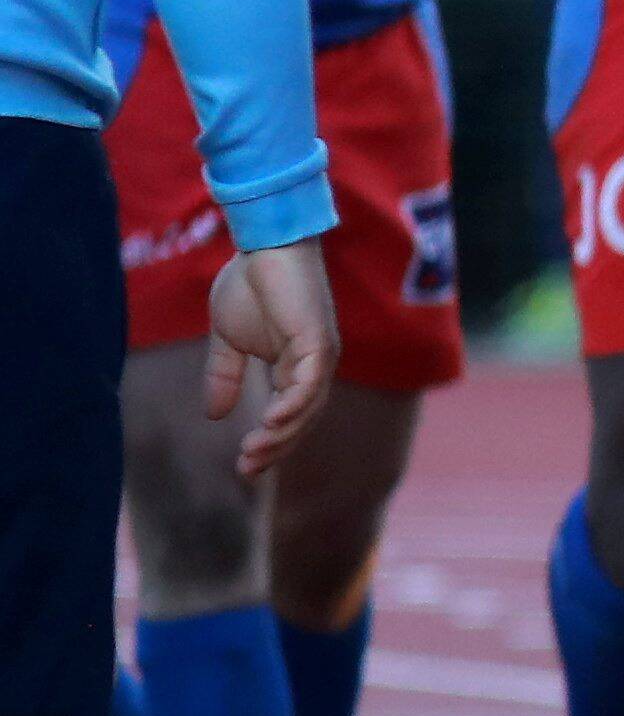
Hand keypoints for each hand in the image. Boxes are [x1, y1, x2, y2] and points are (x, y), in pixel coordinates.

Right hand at [203, 240, 339, 477]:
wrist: (262, 246)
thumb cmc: (249, 285)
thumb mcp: (228, 339)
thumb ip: (224, 375)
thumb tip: (213, 415)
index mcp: (293, 368)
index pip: (287, 417)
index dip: (269, 444)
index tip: (243, 468)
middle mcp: (313, 367)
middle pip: (301, 420)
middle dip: (276, 448)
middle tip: (247, 469)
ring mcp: (319, 355)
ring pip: (309, 407)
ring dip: (284, 433)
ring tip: (256, 451)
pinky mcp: (318, 340)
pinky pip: (312, 381)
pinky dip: (296, 404)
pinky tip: (273, 421)